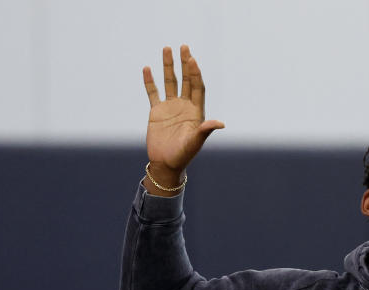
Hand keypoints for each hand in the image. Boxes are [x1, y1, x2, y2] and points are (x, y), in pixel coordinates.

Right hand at [143, 45, 224, 174]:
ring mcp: (170, 107)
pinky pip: (153, 93)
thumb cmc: (183, 155)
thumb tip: (221, 123)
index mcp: (196, 112)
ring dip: (169, 66)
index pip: (198, 87)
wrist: (166, 164)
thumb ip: (205, 131)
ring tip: (167, 49)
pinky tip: (147, 68)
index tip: (192, 60)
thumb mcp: (195, 142)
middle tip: (184, 46)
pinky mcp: (156, 111)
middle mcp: (184, 106)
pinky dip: (150, 81)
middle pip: (186, 80)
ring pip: (170, 82)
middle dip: (185, 64)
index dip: (196, 74)